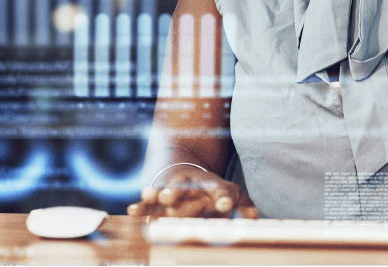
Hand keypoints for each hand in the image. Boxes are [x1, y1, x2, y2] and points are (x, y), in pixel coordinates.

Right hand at [126, 165, 257, 218]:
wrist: (188, 171)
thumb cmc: (215, 191)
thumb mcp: (232, 195)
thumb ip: (243, 205)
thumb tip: (254, 216)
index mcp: (213, 186)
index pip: (219, 189)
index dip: (222, 197)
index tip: (224, 205)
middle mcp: (192, 185)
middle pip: (186, 187)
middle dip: (179, 192)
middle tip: (172, 198)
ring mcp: (173, 188)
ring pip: (166, 189)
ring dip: (161, 192)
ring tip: (157, 197)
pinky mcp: (158, 195)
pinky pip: (148, 201)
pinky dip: (141, 205)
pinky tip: (133, 211)